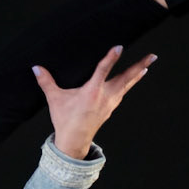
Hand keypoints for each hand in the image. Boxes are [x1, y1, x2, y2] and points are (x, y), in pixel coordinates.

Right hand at [32, 44, 157, 160]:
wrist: (74, 142)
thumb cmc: (65, 120)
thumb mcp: (55, 100)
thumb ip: (46, 82)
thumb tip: (35, 68)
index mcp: (91, 92)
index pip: (102, 71)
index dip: (111, 58)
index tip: (119, 47)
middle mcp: (105, 96)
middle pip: (125, 78)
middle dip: (139, 66)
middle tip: (153, 56)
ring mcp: (110, 102)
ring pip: (127, 85)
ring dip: (137, 74)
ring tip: (147, 65)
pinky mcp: (110, 107)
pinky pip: (122, 92)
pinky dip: (129, 84)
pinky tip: (133, 79)